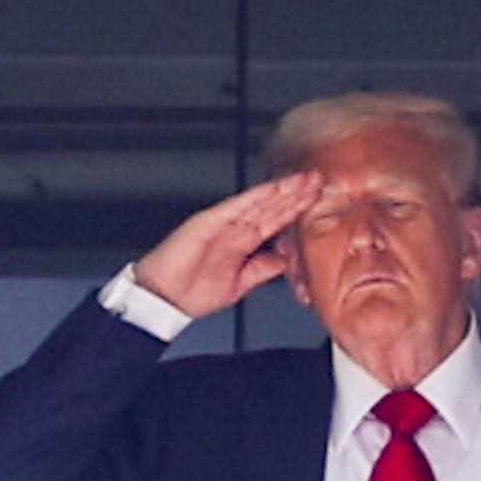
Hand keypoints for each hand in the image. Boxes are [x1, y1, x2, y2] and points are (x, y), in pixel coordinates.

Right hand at [131, 173, 324, 320]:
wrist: (163, 299)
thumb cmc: (193, 292)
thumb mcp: (241, 283)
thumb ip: (263, 268)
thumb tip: (286, 261)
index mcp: (242, 242)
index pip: (275, 221)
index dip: (296, 209)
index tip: (317, 200)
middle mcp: (234, 229)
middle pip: (270, 207)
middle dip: (295, 194)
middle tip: (318, 181)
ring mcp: (221, 223)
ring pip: (257, 203)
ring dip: (280, 191)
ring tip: (303, 181)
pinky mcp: (207, 222)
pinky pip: (235, 208)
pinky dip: (254, 198)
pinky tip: (272, 190)